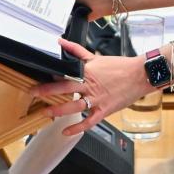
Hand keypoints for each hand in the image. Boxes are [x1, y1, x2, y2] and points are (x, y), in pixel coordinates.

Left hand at [30, 38, 152, 135]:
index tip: (38, 78)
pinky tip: (66, 132)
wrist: (140, 75)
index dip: (51, 76)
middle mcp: (90, 86)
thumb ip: (77, 51)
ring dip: (58, 110)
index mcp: (88, 72)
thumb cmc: (120, 67)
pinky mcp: (104, 111)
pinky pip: (88, 122)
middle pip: (65, 88)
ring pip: (74, 106)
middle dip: (47, 91)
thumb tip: (61, 42)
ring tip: (46, 112)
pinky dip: (76, 128)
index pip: (65, 73)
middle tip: (33, 93)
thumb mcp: (97, 57)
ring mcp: (97, 99)